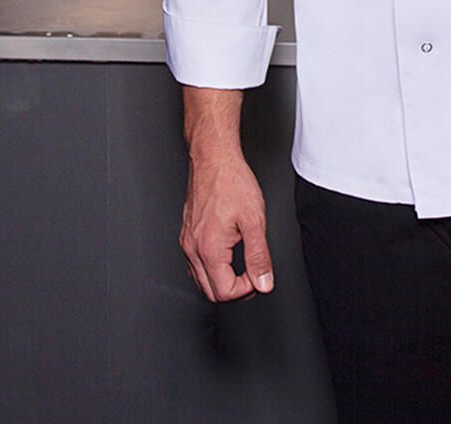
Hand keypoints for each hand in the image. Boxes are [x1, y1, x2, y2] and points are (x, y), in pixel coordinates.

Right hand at [180, 152, 274, 302]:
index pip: (225, 292)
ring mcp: (187, 241)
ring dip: (223, 280)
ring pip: (201, 280)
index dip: (247, 288)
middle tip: (254, 275)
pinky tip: (226, 255)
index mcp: (209, 249)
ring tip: (243, 265)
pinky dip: (212, 267)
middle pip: (211, 292)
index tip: (259, 274)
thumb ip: (259, 256)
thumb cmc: (231, 181)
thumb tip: (263, 282)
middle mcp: (193, 249)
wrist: (214, 158)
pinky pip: (195, 264)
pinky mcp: (187, 233)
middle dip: (235, 289)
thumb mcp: (254, 220)